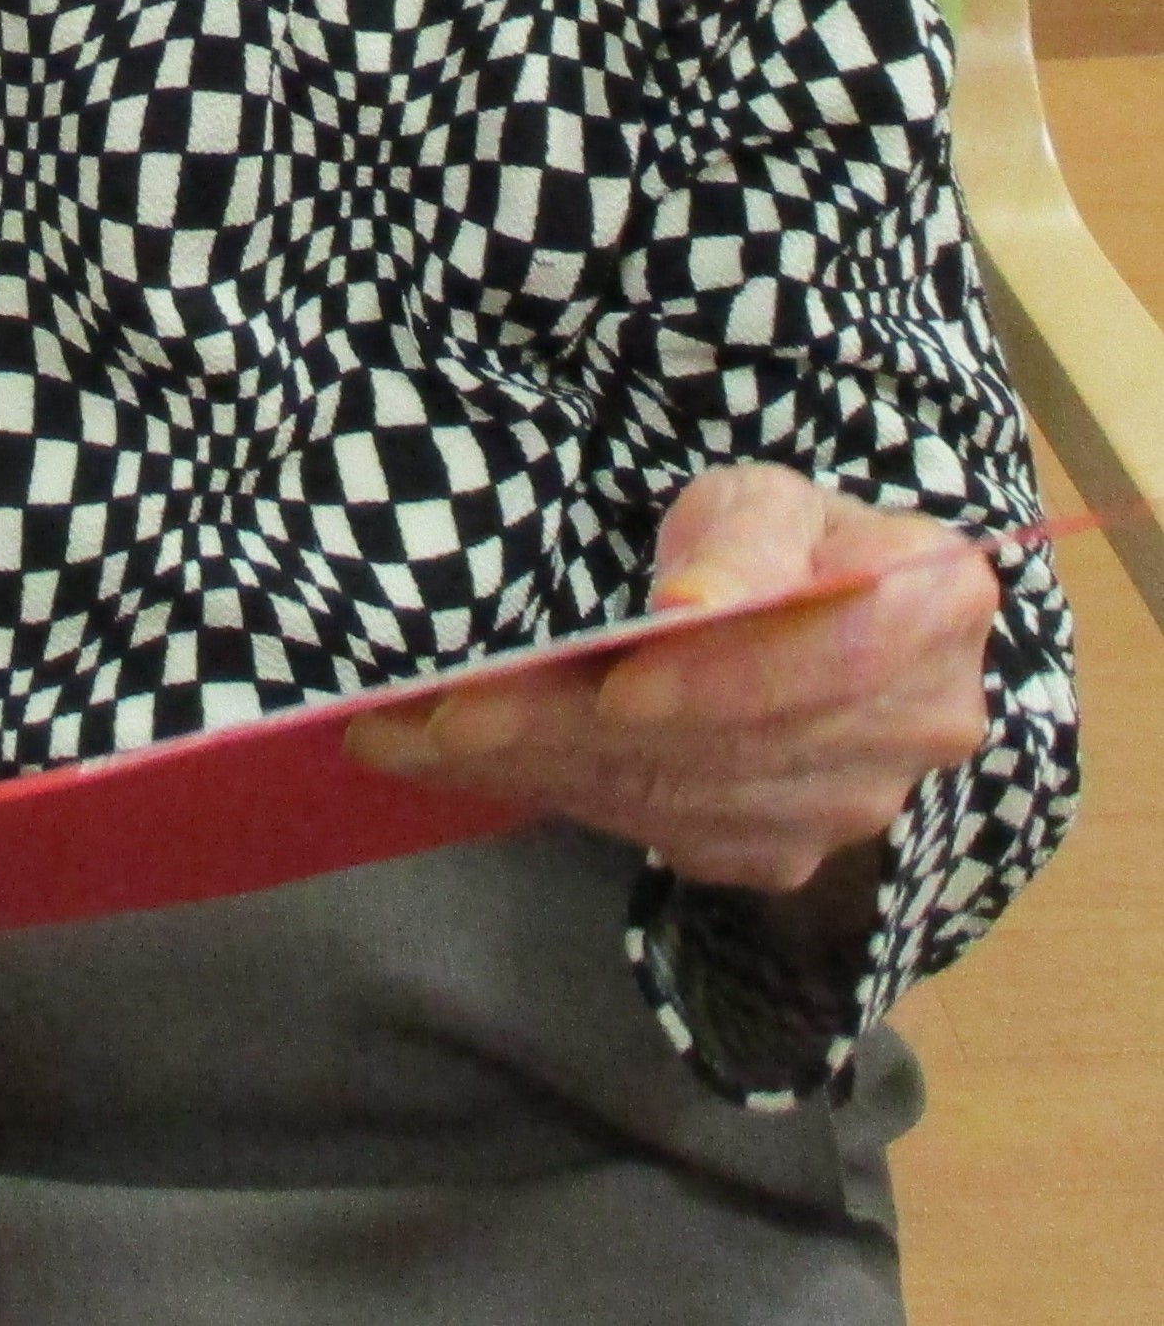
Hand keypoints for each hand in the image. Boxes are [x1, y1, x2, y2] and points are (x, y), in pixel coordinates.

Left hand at [347, 463, 1000, 896]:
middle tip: (439, 718)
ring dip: (533, 770)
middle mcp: (912, 729)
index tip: (616, 689)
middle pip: (726, 742)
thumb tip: (701, 605)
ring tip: (410, 739)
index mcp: (935, 607)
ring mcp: (851, 808)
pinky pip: (655, 831)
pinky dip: (549, 794)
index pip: (827, 658)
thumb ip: (745, 538)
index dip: (721, 680)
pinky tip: (457, 766)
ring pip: (676, 797)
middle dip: (568, 731)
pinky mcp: (779, 851)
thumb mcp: (763, 493)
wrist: (812, 614)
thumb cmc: (778, 538)